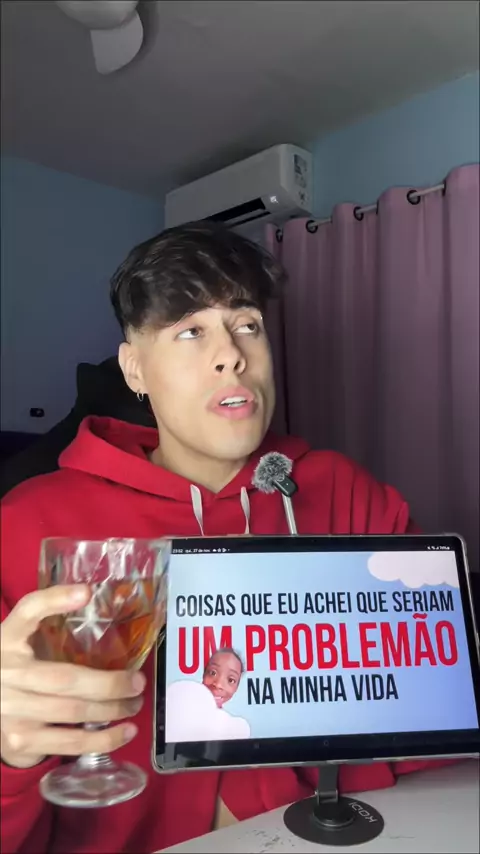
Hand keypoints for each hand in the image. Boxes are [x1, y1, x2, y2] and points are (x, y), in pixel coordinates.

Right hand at [1, 585, 144, 768]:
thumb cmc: (14, 663)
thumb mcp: (22, 635)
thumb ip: (47, 615)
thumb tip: (89, 593)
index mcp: (8, 639)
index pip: (27, 611)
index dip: (55, 600)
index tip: (86, 592)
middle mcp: (7, 674)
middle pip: (64, 678)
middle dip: (109, 683)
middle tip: (138, 681)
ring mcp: (12, 712)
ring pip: (71, 712)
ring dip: (112, 710)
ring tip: (134, 704)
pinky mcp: (21, 741)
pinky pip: (68, 743)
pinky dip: (102, 739)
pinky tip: (124, 732)